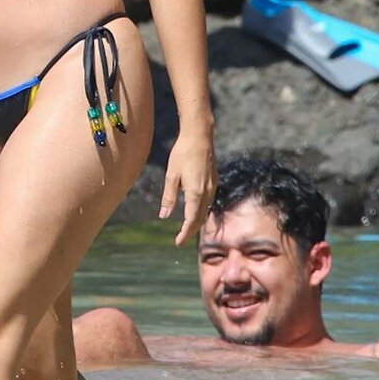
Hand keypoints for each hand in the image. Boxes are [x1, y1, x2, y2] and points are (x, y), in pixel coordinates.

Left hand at [158, 131, 216, 245]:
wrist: (200, 136)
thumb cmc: (182, 154)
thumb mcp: (171, 176)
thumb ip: (168, 197)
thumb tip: (163, 216)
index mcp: (196, 193)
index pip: (191, 220)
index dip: (185, 233)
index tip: (177, 242)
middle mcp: (208, 192)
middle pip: (200, 219)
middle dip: (191, 231)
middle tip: (180, 239)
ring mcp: (213, 187)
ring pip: (206, 211)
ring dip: (196, 222)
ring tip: (186, 228)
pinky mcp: (214, 181)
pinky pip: (209, 202)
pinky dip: (201, 211)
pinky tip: (194, 210)